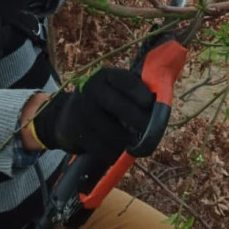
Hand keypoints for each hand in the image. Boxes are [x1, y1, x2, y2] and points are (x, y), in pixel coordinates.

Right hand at [33, 68, 154, 161]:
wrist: (65, 117)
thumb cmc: (104, 104)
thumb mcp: (116, 91)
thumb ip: (137, 95)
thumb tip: (162, 109)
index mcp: (106, 76)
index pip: (127, 82)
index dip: (143, 95)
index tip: (152, 107)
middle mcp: (92, 88)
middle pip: (122, 107)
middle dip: (141, 122)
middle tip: (151, 133)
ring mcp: (82, 110)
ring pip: (114, 132)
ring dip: (128, 141)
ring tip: (133, 142)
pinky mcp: (77, 132)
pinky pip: (103, 147)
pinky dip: (113, 153)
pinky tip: (116, 151)